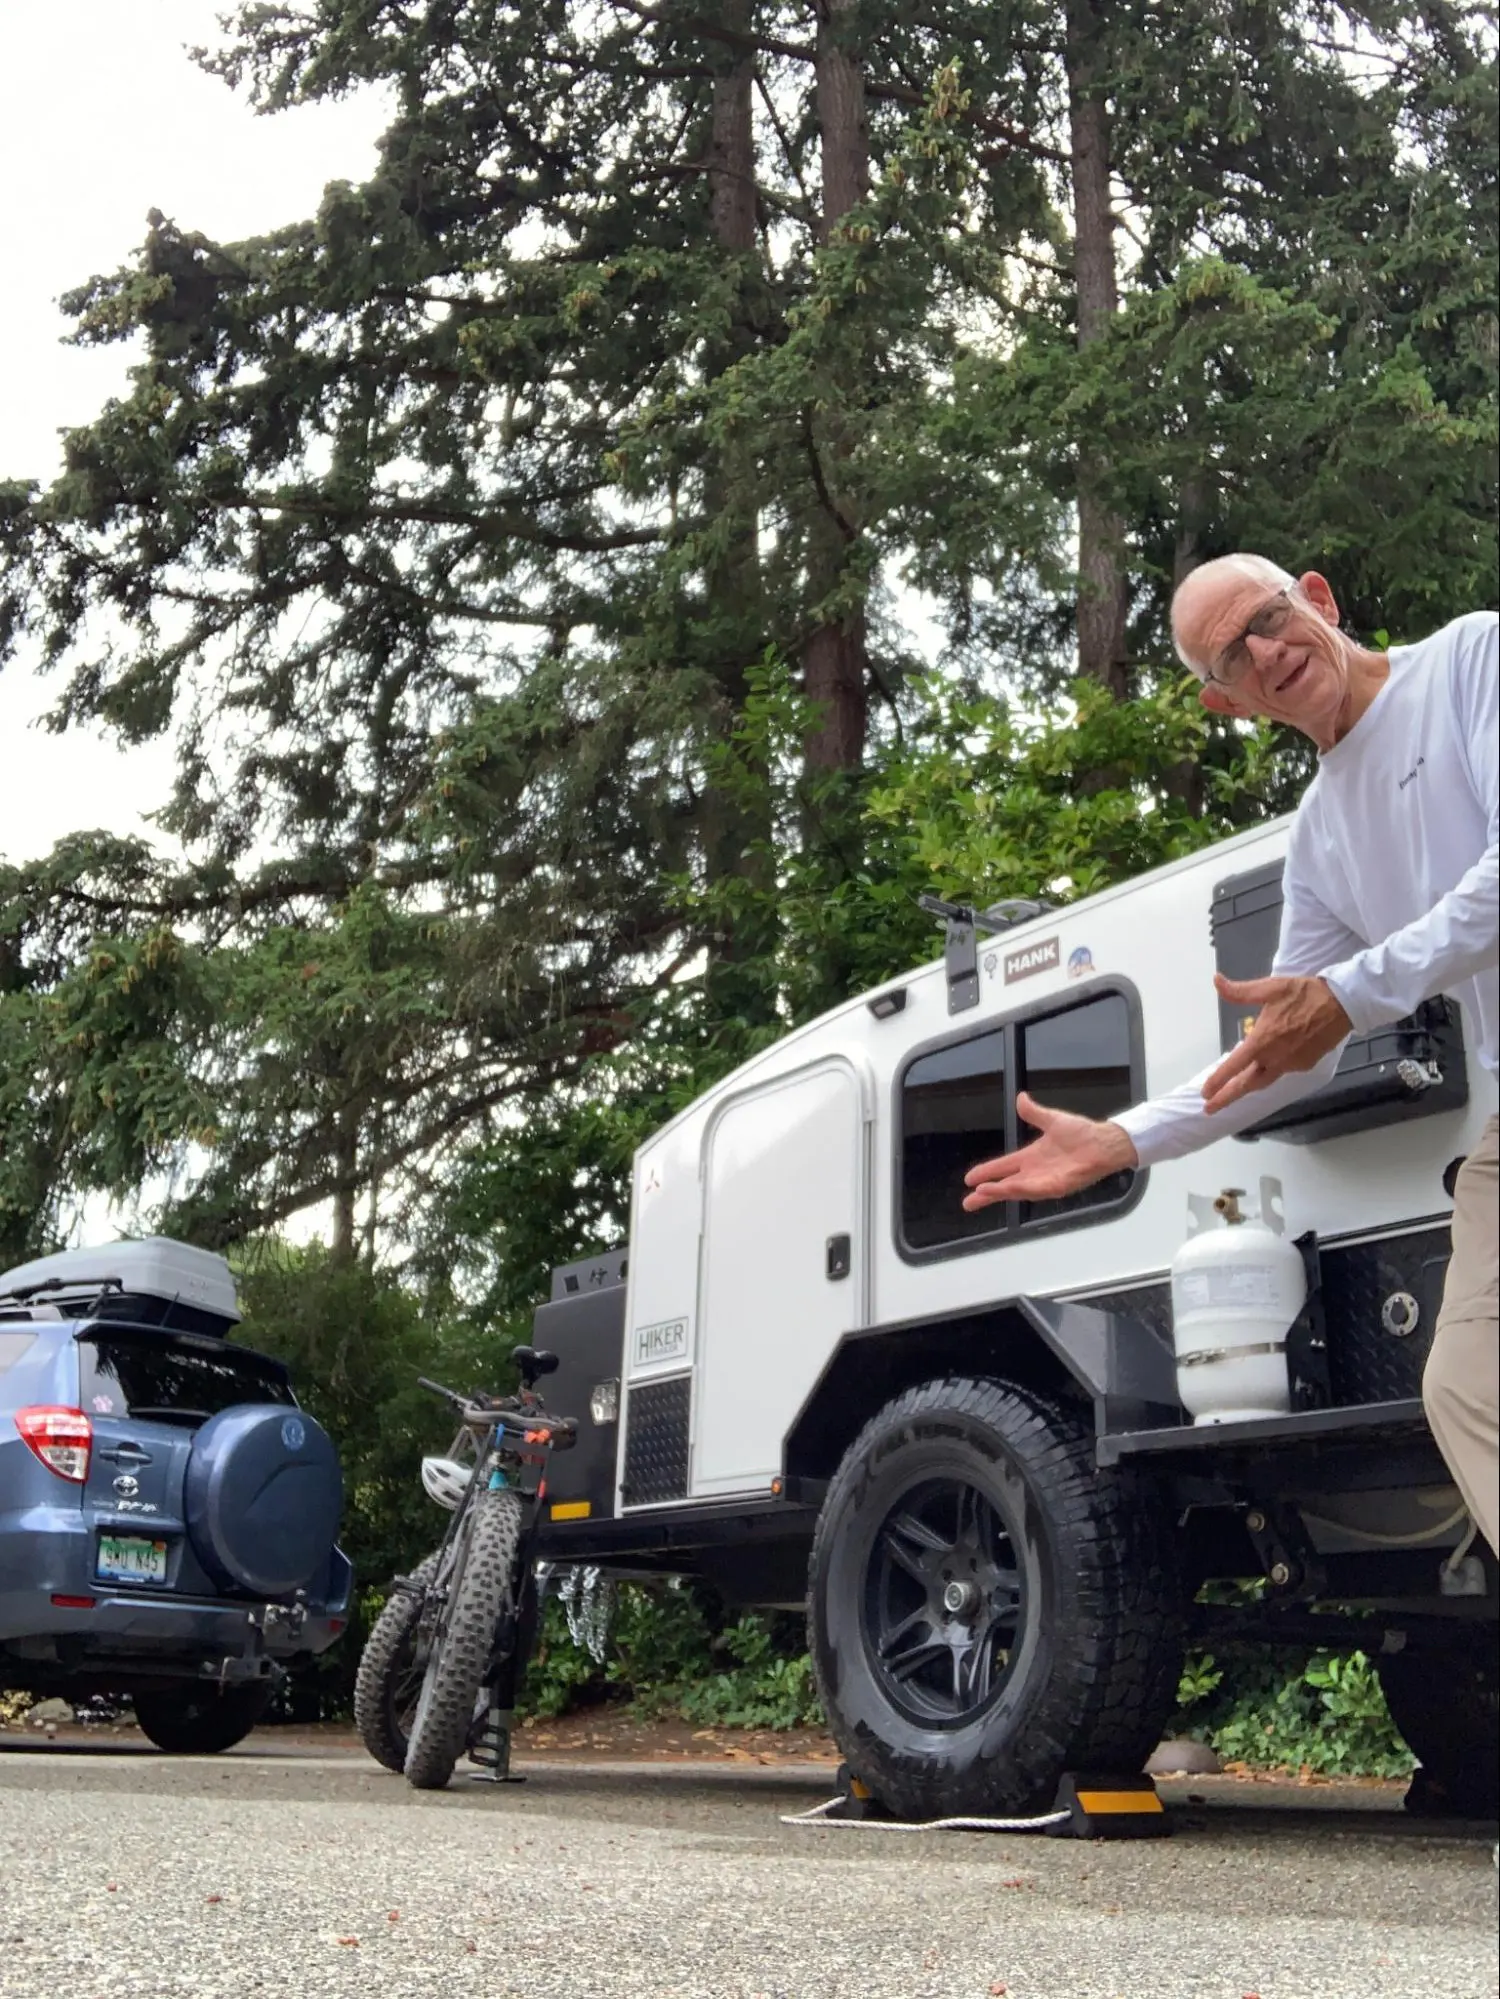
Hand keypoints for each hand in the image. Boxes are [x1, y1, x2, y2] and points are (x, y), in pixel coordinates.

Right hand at [962, 1091, 1137, 1209]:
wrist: (1104, 1142)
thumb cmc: (1083, 1134)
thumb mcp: (1052, 1119)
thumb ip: (1034, 1113)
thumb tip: (1021, 1098)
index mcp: (1031, 1158)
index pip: (1003, 1167)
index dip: (986, 1172)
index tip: (970, 1179)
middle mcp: (1036, 1172)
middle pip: (1005, 1186)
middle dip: (986, 1194)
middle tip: (968, 1203)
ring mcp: (1046, 1181)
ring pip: (1017, 1190)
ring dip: (1000, 1192)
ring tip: (982, 1193)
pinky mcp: (1058, 1185)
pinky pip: (1036, 1190)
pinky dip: (1020, 1190)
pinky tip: (1007, 1190)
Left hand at [1202, 973, 1350, 1114]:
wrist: (1342, 1003)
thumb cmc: (1305, 994)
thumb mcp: (1270, 988)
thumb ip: (1239, 991)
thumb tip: (1217, 981)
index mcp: (1263, 1040)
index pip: (1235, 1066)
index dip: (1218, 1080)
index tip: (1205, 1092)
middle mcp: (1275, 1057)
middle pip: (1247, 1084)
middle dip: (1226, 1098)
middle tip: (1208, 1109)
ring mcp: (1291, 1064)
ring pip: (1264, 1081)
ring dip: (1245, 1090)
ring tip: (1230, 1096)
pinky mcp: (1305, 1065)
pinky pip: (1281, 1071)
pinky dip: (1268, 1073)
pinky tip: (1263, 1068)